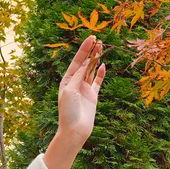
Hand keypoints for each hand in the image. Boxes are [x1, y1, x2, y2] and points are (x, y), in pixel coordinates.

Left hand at [44, 35, 105, 168]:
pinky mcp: (93, 96)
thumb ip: (78, 77)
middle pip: (84, 64)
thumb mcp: (70, 91)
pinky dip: (100, 73)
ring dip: (96, 59)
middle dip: (90, 51)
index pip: (76, 61)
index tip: (90, 38)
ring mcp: (85, 89)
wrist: (75, 130)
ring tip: (101, 47)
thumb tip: (85, 64)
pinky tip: (103, 65)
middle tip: (97, 39)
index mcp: (67, 80)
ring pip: (91, 70)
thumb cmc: (68, 112)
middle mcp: (75, 83)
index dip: (83, 49)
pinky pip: (97, 82)